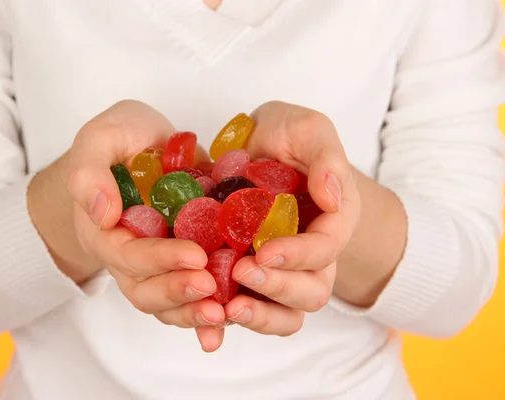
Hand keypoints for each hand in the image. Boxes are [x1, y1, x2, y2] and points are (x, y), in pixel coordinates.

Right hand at [29, 100, 225, 351]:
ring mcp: (157, 263)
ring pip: (168, 303)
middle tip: (210, 287)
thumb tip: (102, 213)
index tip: (194, 254)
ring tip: (222, 314)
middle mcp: (129, 256)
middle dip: (178, 293)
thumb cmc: (119, 140)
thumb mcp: (100, 139)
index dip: (159, 259)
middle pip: (145, 291)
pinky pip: (193, 293)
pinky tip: (233, 314)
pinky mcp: (184, 260)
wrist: (142, 145)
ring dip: (193, 312)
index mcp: (105, 232)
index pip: (128, 256)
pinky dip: (209, 310)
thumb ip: (90, 172)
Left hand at [224, 101, 360, 334]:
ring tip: (226, 310)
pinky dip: (228, 321)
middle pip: (310, 292)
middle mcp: (310, 254)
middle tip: (241, 273)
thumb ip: (326, 157)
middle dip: (278, 288)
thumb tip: (333, 198)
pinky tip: (205, 328)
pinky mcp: (249, 273)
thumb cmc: (287, 135)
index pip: (324, 250)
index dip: (298, 256)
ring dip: (259, 316)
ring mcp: (280, 268)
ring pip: (284, 312)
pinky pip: (245, 306)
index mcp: (331, 222)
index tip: (264, 251)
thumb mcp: (308, 130)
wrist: (257, 145)